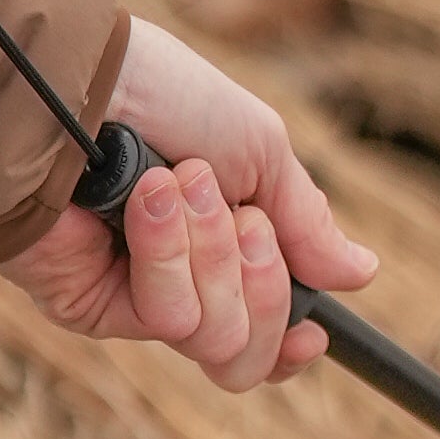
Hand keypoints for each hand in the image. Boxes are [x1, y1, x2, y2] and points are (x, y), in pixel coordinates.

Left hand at [0, 22, 377, 390]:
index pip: (260, 334)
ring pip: (216, 339)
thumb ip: (305, 219)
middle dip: (263, 284)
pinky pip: (166, 318)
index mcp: (219, 252)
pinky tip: (146, 200)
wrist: (78, 83)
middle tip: (243, 220)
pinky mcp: (89, 306)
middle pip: (246, 355)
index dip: (291, 344)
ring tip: (179, 186)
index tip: (317, 333)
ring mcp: (131, 300)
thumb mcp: (257, 147)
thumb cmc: (161, 95)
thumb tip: (360, 273)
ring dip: (213, 255)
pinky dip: (169, 253)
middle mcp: (176, 285)